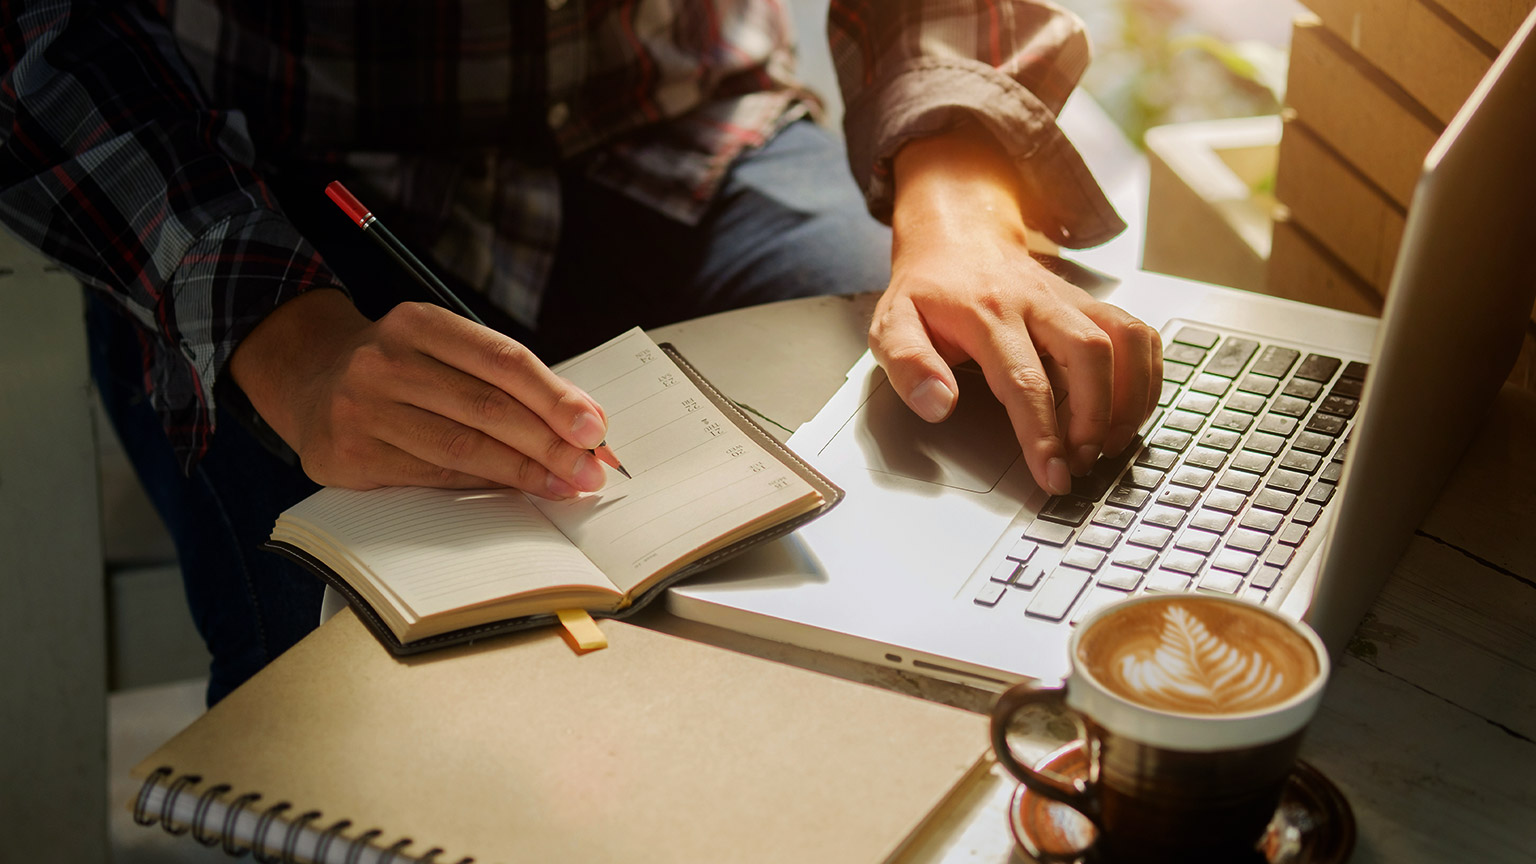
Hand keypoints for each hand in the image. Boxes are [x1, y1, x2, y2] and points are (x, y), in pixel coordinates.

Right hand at [229, 289, 609, 496]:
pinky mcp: (348, 457)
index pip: (503, 360)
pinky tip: (517, 492)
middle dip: (549, 443)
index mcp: (418, 323)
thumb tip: (586, 421)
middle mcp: (384, 361)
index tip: (594, 428)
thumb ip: (510, 378)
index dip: (555, 397)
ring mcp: (360, 410)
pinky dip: (483, 485)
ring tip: (566, 486)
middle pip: (487, 408)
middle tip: (592, 468)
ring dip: (524, 472)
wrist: (310, 380)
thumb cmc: (402, 368)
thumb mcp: (445, 348)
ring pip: (462, 449)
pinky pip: (433, 476)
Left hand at [874, 123, 1161, 495]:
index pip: (1024, 380)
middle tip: (1082, 462)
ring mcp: (1070, 300)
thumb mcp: (891, 325)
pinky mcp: (1090, 304)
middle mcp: (1037, 302)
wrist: (958, 237)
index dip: (1043, 434)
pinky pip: (1137, 333)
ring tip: (1111, 443)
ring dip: (1129, 398)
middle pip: (1090, 355)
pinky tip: (1130, 409)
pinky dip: (1147, 375)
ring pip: (1125, 340)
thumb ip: (908, 366)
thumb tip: (937, 406)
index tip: (1053, 474)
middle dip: (1096, 419)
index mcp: (986, 313)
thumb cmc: (928, 292)